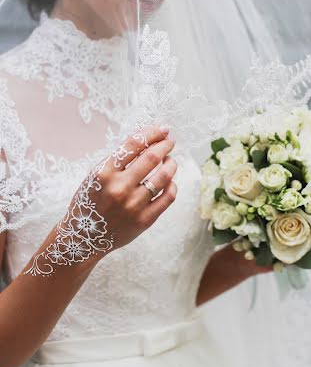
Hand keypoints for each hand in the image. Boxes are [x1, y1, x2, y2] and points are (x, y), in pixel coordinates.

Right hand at [78, 125, 177, 251]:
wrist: (83, 237)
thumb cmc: (91, 200)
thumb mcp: (96, 175)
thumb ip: (118, 159)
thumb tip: (147, 139)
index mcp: (104, 173)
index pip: (134, 144)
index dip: (152, 133)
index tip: (163, 129)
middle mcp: (119, 188)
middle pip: (152, 157)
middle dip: (165, 144)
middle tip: (170, 140)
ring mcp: (133, 205)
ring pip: (164, 176)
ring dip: (171, 163)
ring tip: (170, 160)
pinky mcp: (144, 220)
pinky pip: (168, 197)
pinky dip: (172, 185)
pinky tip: (168, 181)